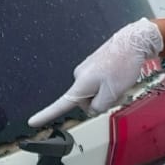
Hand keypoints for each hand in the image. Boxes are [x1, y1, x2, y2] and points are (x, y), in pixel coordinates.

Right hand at [28, 19, 164, 127]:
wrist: (132, 42)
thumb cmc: (123, 64)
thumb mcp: (113, 93)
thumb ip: (99, 106)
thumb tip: (92, 109)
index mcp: (81, 84)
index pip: (61, 104)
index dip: (46, 115)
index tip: (32, 122)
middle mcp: (79, 76)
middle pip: (86, 102)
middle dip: (100, 102)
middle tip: (117, 92)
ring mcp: (86, 70)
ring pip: (93, 92)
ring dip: (106, 93)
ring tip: (120, 82)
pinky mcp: (93, 66)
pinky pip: (98, 83)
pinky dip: (108, 84)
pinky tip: (119, 76)